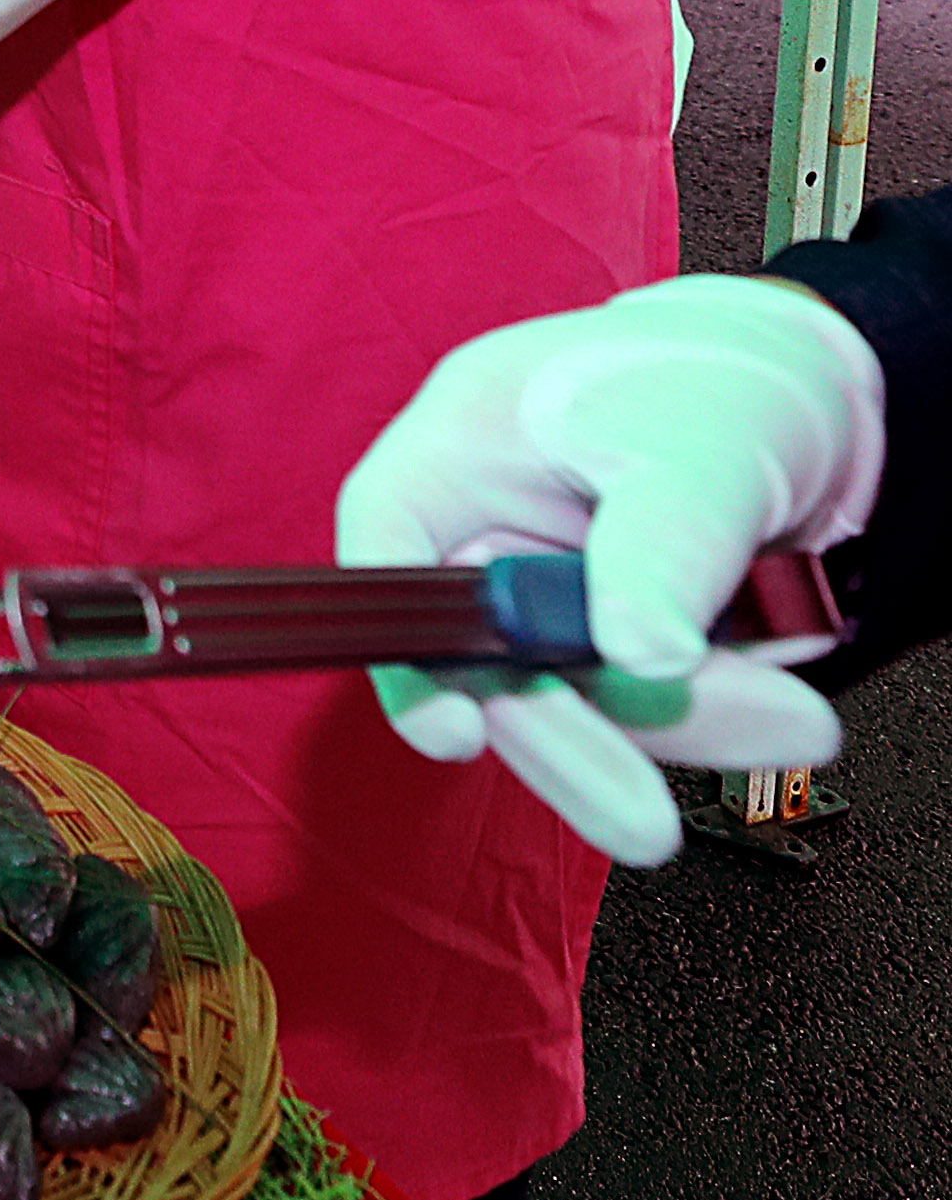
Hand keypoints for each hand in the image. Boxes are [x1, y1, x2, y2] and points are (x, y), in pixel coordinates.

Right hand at [336, 272, 881, 863]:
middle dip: (573, 744)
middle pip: (485, 659)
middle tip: (641, 823)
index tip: (452, 731)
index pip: (387, 550)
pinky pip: (647, 703)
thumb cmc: (718, 376)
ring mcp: (552, 591)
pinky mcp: (619, 634)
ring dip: (681, 728)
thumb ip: (663, 546)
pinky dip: (717, 716)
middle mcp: (487, 531)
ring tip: (792, 723)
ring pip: (580, 698)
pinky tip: (782, 710)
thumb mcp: (696, 446)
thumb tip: (640, 655)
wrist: (812, 398)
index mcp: (456, 452)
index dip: (400, 646)